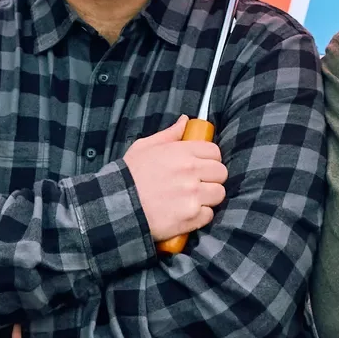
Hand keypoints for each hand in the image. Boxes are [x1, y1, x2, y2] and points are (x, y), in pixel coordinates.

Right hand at [124, 116, 226, 243]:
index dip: (210, 159)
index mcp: (182, 152)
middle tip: (198, 183)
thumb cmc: (128, 175)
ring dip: (208, 198)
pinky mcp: (191, 217)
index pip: (214, 152)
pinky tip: (186, 213)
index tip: (202, 166)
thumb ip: (168, 134)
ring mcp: (193, 195)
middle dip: (212, 178)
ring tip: (193, 199)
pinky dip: (200, 216)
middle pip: (221, 173)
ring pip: (218, 194)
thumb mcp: (144, 147)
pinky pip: (209, 215)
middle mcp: (191, 172)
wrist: (117, 206)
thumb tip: (185, 121)